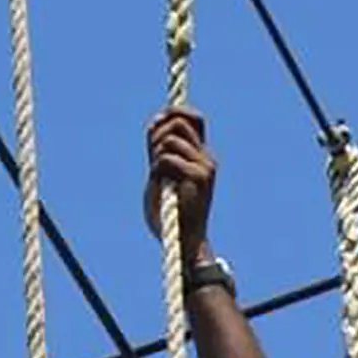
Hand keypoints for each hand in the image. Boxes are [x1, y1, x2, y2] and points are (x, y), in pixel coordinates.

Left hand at [142, 107, 215, 261]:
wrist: (184, 244)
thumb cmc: (169, 214)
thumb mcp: (160, 174)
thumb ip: (159, 150)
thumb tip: (155, 123)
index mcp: (200, 155)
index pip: (192, 117)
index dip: (171, 113)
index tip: (154, 127)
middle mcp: (206, 157)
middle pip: (181, 119)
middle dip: (159, 131)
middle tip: (151, 154)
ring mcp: (205, 166)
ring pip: (172, 137)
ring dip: (156, 154)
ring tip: (157, 176)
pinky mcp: (200, 177)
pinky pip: (167, 158)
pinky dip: (157, 169)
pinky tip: (160, 184)